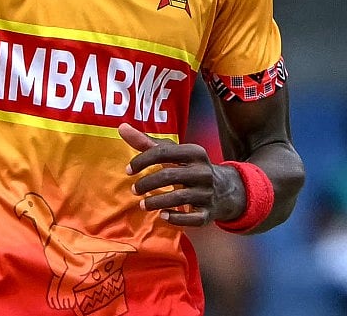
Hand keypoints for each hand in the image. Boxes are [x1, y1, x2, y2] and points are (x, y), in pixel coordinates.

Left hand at [119, 122, 245, 226]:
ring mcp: (207, 193)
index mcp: (194, 152)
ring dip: (156, 202)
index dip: (142, 160)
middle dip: (147, 183)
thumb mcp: (173, 152)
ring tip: (142, 204)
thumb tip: (122, 127)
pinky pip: (191, 218)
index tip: (128, 170)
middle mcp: (203, 172)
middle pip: (169, 176)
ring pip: (179, 198)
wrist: (224, 189)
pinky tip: (162, 215)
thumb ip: (147, 142)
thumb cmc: (189, 167)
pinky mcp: (208, 213)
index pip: (164, 152)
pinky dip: (175, 218)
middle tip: (134, 189)